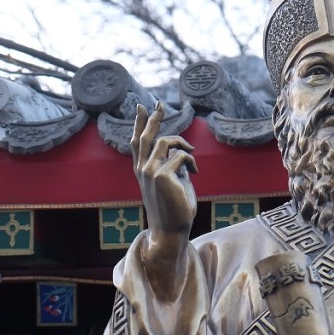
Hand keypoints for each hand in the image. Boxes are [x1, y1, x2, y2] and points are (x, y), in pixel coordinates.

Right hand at [131, 102, 197, 269]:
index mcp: (142, 170)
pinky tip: (195, 172)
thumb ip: (173, 166)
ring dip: (182, 143)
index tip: (142, 107)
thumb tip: (180, 152)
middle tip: (160, 104)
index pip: (138, 142)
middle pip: (146, 135)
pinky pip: (180, 155)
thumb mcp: (174, 182)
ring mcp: (149, 171)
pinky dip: (191, 160)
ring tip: (192, 154)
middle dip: (153, 117)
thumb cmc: (176, 209)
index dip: (140, 123)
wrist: (171, 230)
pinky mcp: (161, 175)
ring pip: (165, 141)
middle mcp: (142, 169)